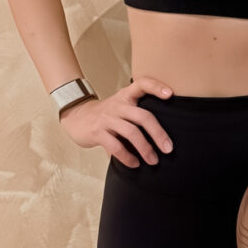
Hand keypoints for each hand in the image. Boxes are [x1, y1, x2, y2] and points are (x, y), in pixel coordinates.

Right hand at [59, 76, 174, 167]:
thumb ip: (137, 113)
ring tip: (153, 161)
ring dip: (145, 149)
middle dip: (158, 134)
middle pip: (143, 116)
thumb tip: (162, 135)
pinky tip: (135, 164)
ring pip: (131, 133)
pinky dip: (128, 157)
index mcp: (126, 96)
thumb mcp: (121, 106)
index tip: (170, 94)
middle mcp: (118, 105)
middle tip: (168, 149)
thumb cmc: (107, 115)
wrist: (76, 116)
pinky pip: (116, 147)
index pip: (142, 84)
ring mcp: (107, 118)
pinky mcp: (97, 132)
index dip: (156, 87)